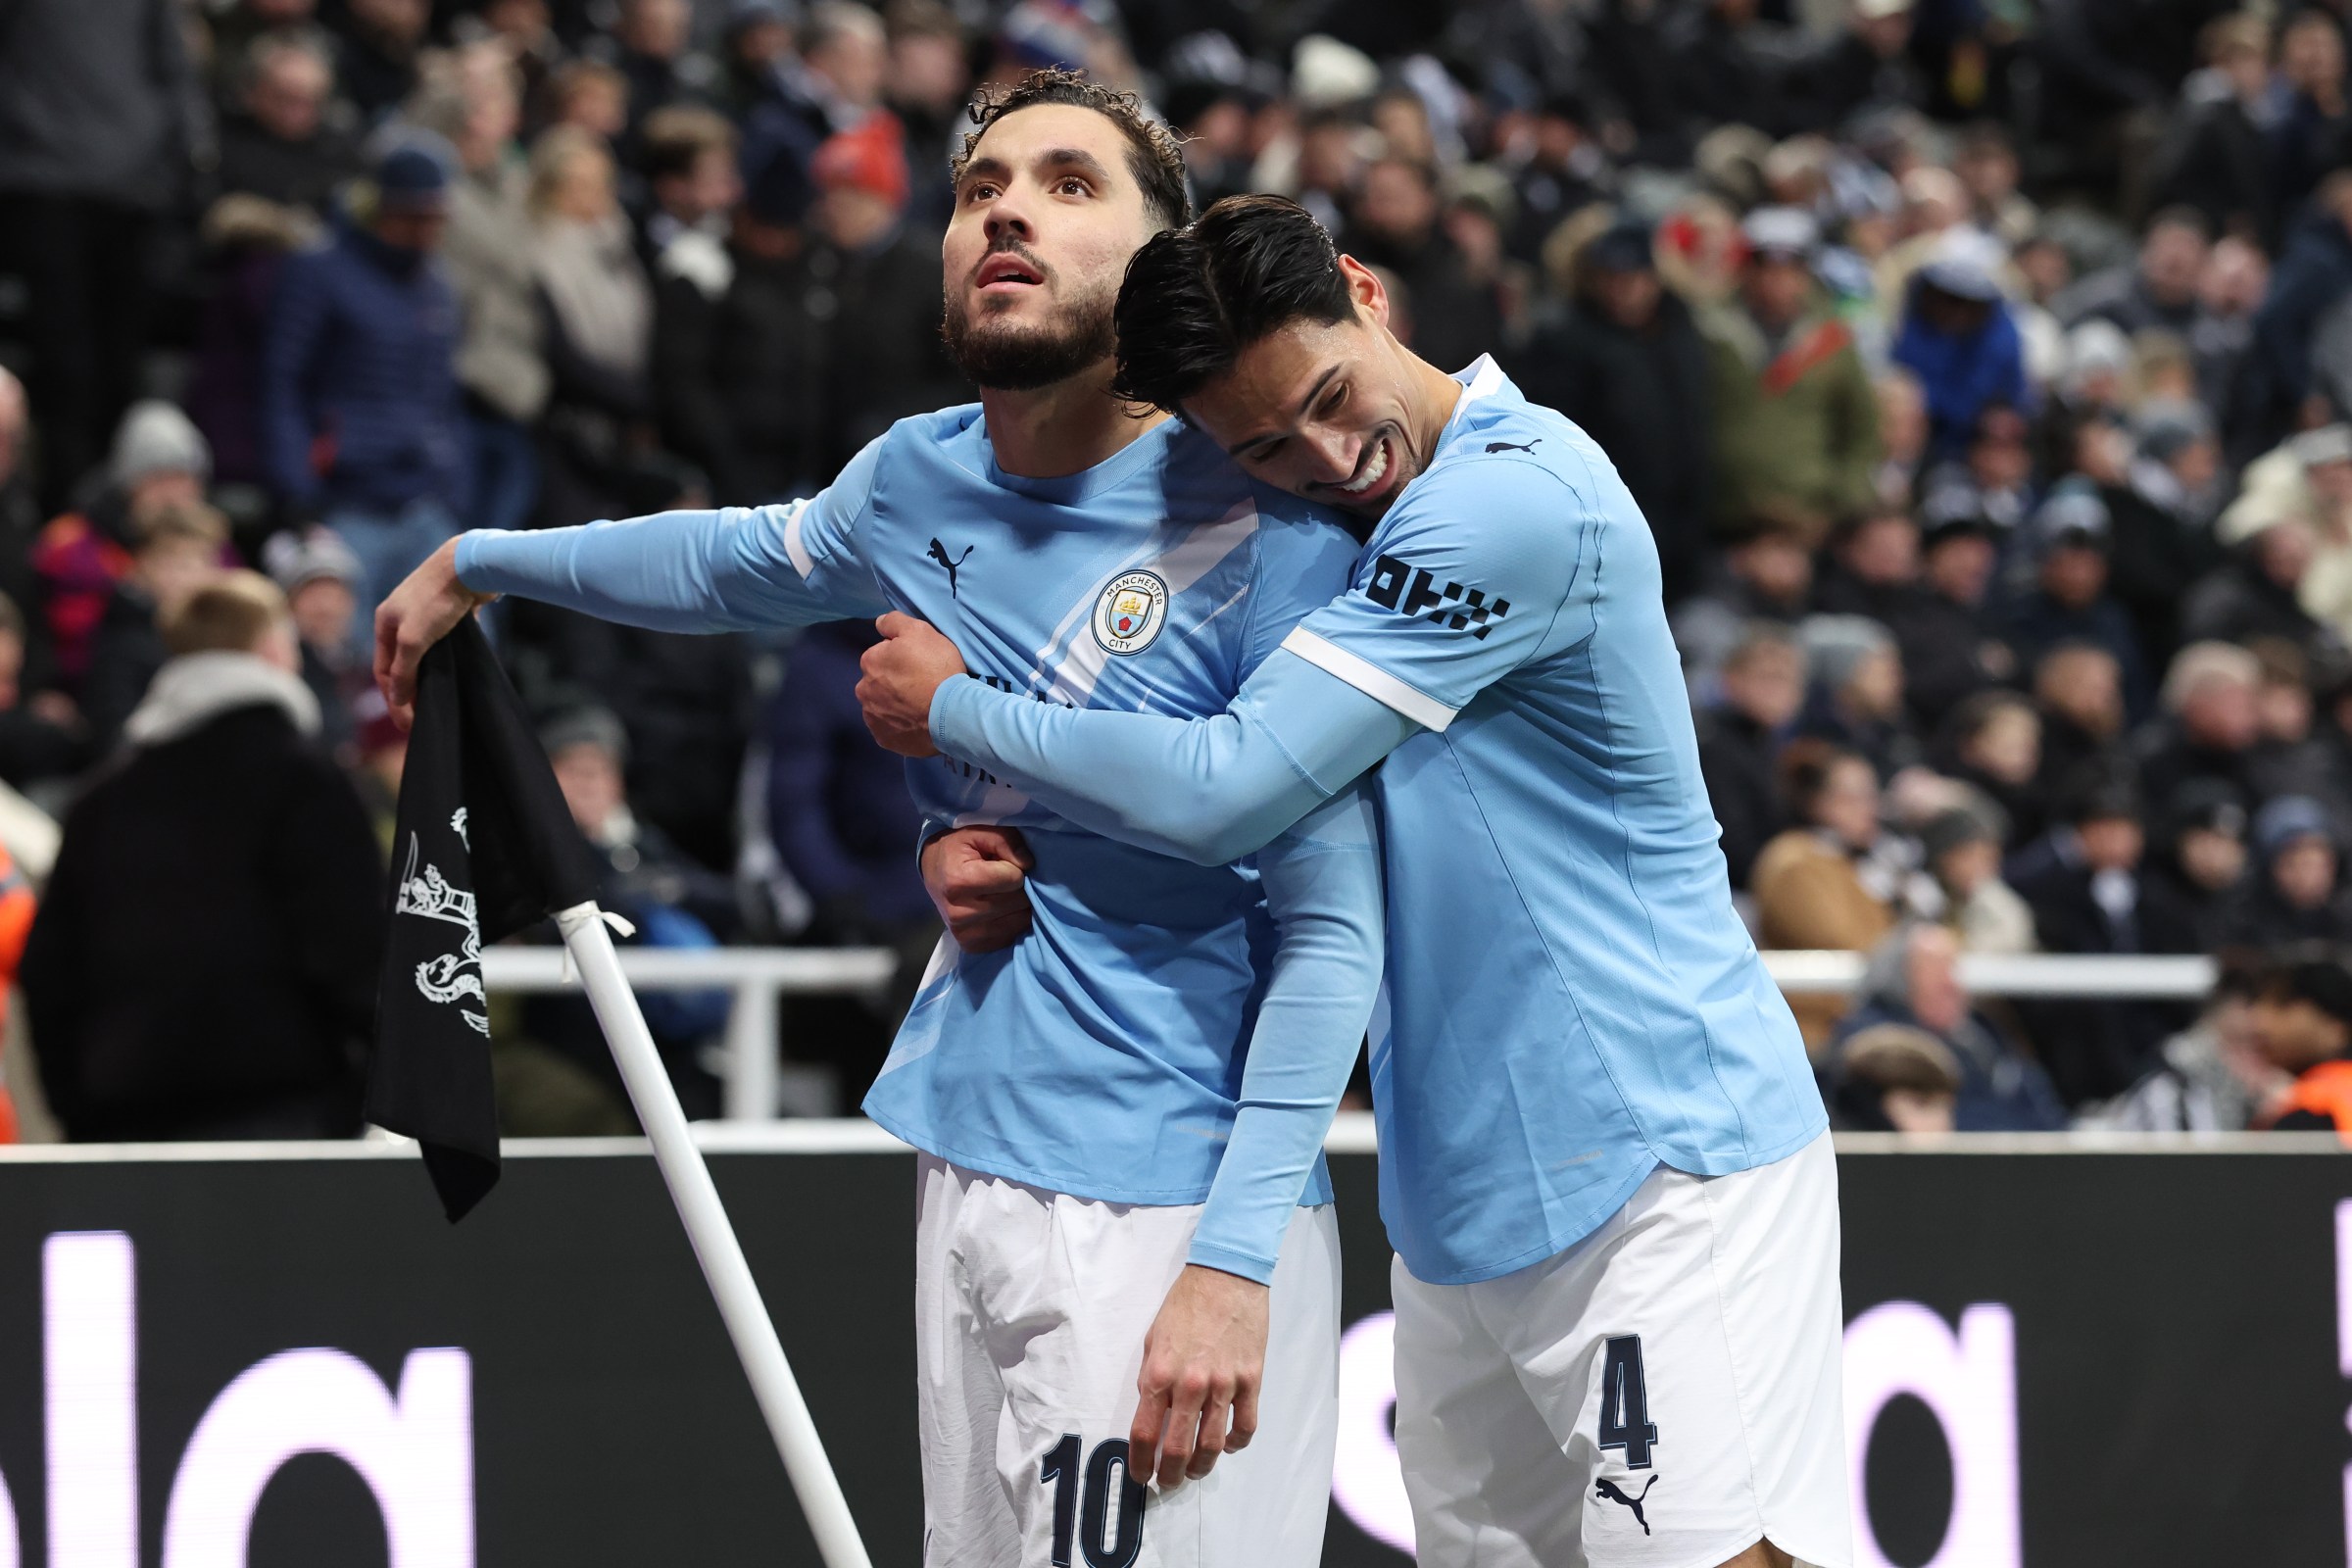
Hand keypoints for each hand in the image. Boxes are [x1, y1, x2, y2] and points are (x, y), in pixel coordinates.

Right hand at [373, 538, 496, 728]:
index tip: (407, 723)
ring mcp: (426, 614)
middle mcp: (402, 617)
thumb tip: (396, 697)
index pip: (384, 669)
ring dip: (428, 677)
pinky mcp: (450, 614)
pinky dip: (445, 662)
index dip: (393, 698)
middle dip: (408, 691)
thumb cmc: (437, 600)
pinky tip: (456, 676)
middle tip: (421, 717)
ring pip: (423, 654)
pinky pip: (443, 645)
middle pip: (402, 663)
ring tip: (439, 701)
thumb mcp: (414, 639)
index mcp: (385, 621)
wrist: (471, 566)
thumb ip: (404, 669)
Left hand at [856, 612, 967, 757]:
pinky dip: (899, 725)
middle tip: (920, 685)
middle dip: (893, 682)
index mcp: (870, 662)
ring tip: (919, 706)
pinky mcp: (884, 739)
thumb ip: (894, 622)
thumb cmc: (936, 669)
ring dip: (894, 704)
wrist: (952, 714)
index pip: (882, 654)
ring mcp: (872, 718)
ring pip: (881, 705)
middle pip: (878, 681)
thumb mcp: (920, 631)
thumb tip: (879, 623)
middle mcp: (863, 690)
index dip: (901, 658)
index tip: (919, 664)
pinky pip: (888, 728)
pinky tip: (916, 722)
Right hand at [922, 826, 1033, 951]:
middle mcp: (960, 913)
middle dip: (1018, 887)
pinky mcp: (972, 946)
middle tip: (1001, 877)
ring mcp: (965, 933)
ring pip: (1020, 920)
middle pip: (1019, 901)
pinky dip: (1011, 920)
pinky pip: (1011, 935)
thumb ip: (1006, 841)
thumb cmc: (958, 849)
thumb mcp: (979, 833)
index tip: (1001, 863)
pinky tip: (997, 908)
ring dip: (1017, 905)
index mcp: (959, 882)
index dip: (1014, 867)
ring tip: (999, 892)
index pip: (1014, 879)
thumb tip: (1029, 864)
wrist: (934, 871)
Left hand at [1130, 1265, 1269, 1487]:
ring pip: (1212, 1445)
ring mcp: (1224, 1384)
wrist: (1226, 1276)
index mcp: (1160, 1374)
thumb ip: (1152, 1377)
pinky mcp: (1251, 1380)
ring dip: (1202, 1467)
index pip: (1144, 1434)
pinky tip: (1227, 1444)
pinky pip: (1245, 1426)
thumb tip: (1153, 1411)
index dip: (1140, 1463)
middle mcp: (1190, 1385)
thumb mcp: (1153, 1338)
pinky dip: (1236, 1443)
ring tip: (1195, 1471)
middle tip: (1168, 1482)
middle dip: (1171, 1475)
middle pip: (1179, 1449)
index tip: (1140, 1475)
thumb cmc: (1185, 1304)